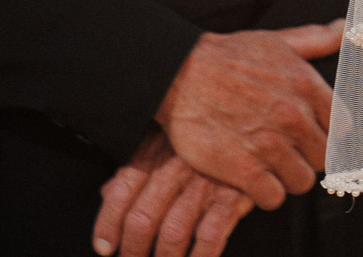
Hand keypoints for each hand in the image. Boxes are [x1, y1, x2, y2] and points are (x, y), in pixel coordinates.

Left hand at [95, 131, 252, 256]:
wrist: (258, 119)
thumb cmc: (209, 129)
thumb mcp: (168, 134)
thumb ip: (138, 163)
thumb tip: (108, 191)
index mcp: (157, 150)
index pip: (121, 192)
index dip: (107, 225)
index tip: (104, 247)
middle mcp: (178, 167)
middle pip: (142, 219)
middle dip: (133, 251)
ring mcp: (207, 183)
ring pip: (172, 234)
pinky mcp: (234, 196)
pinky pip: (210, 237)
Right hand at [152, 21, 341, 211]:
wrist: (179, 74)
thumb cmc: (228, 56)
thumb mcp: (279, 40)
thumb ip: (316, 39)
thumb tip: (343, 28)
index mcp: (308, 87)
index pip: (343, 127)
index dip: (330, 135)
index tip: (316, 137)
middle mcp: (294, 118)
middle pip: (324, 158)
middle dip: (310, 159)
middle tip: (292, 155)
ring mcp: (269, 145)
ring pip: (302, 181)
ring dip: (289, 179)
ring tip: (274, 170)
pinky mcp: (241, 169)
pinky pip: (273, 197)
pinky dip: (266, 195)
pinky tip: (256, 183)